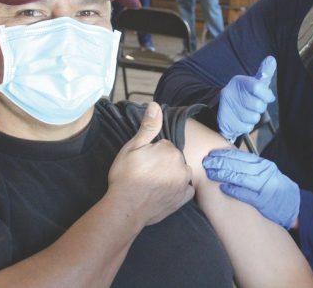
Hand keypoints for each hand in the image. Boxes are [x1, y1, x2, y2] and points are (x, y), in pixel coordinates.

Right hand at [108, 102, 194, 226]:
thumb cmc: (126, 176)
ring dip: (172, 175)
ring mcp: (184, 183)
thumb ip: (148, 126)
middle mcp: (182, 165)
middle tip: (146, 174)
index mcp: (170, 150)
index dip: (153, 153)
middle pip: (174, 158)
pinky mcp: (184, 198)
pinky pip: (187, 189)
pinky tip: (165, 193)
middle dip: (163, 163)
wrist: (125, 207)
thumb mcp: (132, 147)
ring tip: (154, 184)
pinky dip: (179, 190)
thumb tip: (155, 105)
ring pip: (181, 172)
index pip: (165, 146)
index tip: (143, 162)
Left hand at [203, 149, 299, 228]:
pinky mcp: (263, 200)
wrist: (294, 205)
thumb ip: (250, 168)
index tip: (212, 154)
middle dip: (220, 163)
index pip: (241, 157)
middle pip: (238, 165)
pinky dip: (234, 190)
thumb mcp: (266, 173)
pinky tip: (223, 188)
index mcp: (263, 165)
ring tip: (211, 173)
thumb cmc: (276, 189)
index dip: (225, 154)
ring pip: (240, 177)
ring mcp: (264, 186)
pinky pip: (246, 194)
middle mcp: (264, 173)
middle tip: (207, 162)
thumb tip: (229, 162)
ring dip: (223, 175)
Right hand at [218, 55, 276, 140]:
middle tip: (255, 105)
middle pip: (258, 105)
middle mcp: (230, 92)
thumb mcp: (253, 82)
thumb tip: (272, 59)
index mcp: (239, 81)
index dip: (267, 95)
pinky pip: (246, 128)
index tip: (269, 97)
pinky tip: (241, 120)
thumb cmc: (245, 94)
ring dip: (254, 117)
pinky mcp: (225, 122)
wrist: (224, 109)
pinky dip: (246, 126)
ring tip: (247, 112)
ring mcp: (227, 108)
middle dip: (260, 107)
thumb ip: (264, 73)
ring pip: (253, 118)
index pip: (258, 87)